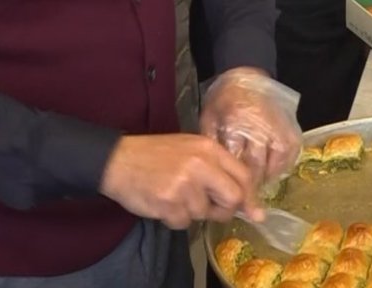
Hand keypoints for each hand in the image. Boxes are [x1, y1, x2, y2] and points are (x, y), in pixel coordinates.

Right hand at [98, 133, 263, 228]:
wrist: (118, 160)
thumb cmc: (156, 154)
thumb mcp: (191, 150)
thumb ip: (218, 170)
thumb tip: (247, 202)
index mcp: (208, 149)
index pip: (244, 175)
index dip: (250, 197)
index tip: (253, 212)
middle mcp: (200, 165)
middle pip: (233, 198)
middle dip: (224, 209)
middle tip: (210, 208)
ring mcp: (184, 184)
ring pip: (204, 213)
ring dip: (191, 212)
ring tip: (174, 195)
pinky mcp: (168, 202)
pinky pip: (183, 223)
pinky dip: (174, 218)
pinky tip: (163, 203)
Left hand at [199, 68, 301, 187]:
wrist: (245, 78)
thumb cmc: (223, 101)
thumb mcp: (209, 120)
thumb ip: (214, 145)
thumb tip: (217, 174)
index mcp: (235, 123)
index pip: (237, 161)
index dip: (234, 181)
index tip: (231, 194)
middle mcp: (259, 125)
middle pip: (257, 165)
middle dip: (251, 185)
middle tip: (245, 198)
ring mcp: (277, 126)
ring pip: (276, 162)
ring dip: (267, 177)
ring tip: (258, 184)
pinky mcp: (290, 127)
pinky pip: (290, 153)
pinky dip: (282, 166)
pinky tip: (271, 171)